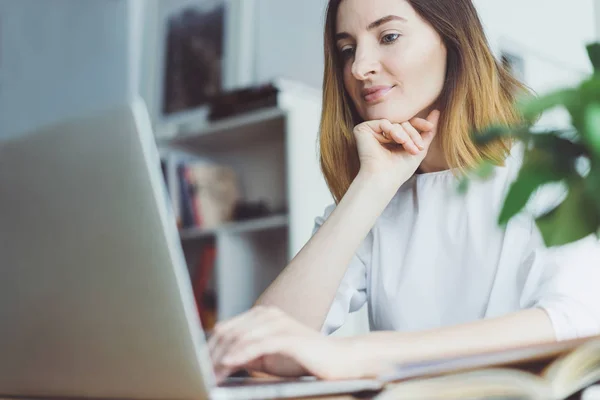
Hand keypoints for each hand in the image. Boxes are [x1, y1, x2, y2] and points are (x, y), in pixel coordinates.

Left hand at [208, 306, 387, 382]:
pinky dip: (240, 355)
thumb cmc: (304, 359)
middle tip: (200, 371)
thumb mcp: (268, 357)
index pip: (228, 328)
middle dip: (212, 353)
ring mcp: (278, 323)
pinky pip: (258, 344)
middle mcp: (268, 314)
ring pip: (240, 337)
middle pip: (230, 331)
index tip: (198, 364)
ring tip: (211, 372)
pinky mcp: (288, 336)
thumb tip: (221, 360)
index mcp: (263, 315)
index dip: (210, 347)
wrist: (337, 360)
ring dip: (222, 357)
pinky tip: (229, 364)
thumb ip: (247, 354)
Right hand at [354, 109, 439, 187]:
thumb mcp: (419, 149)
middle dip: (413, 134)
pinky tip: (396, 140)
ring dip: (406, 135)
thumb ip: (428, 132)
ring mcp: (371, 131)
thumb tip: (437, 112)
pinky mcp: (363, 129)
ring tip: (409, 148)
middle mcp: (380, 133)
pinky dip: (393, 131)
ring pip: (395, 123)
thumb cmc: (400, 169)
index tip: (430, 126)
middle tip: (418, 148)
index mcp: (391, 137)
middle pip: (402, 123)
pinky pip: (383, 122)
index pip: (407, 124)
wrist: (384, 179)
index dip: (419, 123)